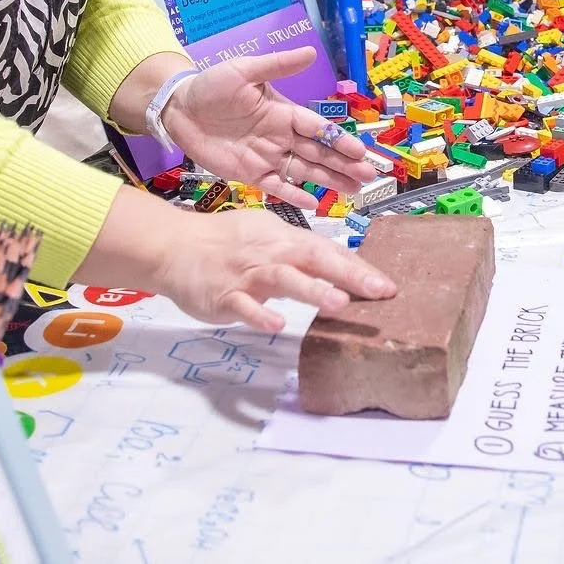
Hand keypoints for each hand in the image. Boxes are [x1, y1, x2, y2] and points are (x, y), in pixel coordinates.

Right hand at [159, 207, 395, 332]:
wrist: (175, 246)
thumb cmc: (227, 242)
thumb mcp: (268, 237)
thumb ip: (301, 252)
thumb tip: (342, 266)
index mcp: (284, 238)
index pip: (328, 250)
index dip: (358, 267)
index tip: (388, 285)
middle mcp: (270, 252)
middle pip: (314, 258)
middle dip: (350, 275)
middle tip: (381, 291)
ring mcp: (246, 274)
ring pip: (283, 279)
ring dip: (312, 291)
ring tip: (340, 304)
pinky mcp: (223, 295)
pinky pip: (244, 306)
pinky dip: (260, 315)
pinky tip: (278, 326)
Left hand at [165, 48, 377, 207]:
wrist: (179, 108)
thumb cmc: (212, 85)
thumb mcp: (243, 70)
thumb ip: (277, 65)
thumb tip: (311, 51)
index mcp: (283, 112)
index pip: (317, 128)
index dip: (338, 140)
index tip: (360, 151)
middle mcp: (281, 137)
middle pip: (318, 153)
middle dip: (344, 164)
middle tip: (369, 176)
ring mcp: (267, 157)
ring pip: (305, 172)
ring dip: (330, 180)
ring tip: (355, 190)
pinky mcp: (250, 174)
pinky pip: (277, 186)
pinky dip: (295, 195)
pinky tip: (315, 203)